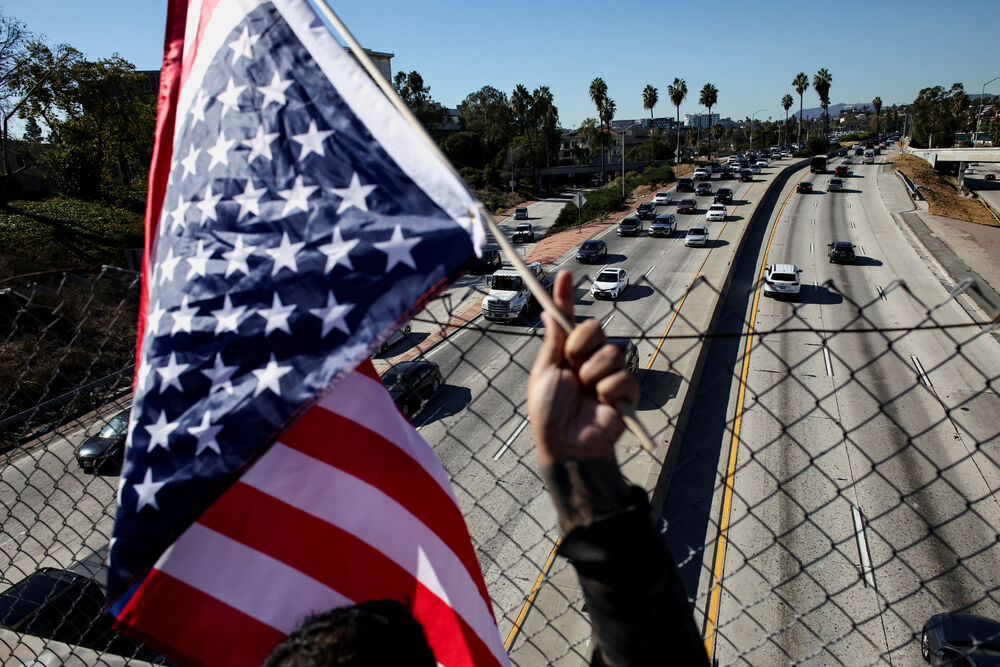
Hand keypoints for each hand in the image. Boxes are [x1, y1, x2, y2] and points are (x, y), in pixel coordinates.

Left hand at [527, 270, 638, 467]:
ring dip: (592, 373)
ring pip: (610, 351)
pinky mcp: (625, 392)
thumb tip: (547, 313)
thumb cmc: (549, 413)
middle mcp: (589, 359)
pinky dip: (608, 391)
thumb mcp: (545, 372)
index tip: (564, 274)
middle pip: (596, 327)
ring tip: (585, 392)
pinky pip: (622, 376)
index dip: (566, 296)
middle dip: (581, 344)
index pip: (570, 318)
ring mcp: (609, 374)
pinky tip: (602, 404)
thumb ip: (553, 342)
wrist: (566, 444)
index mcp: (567, 353)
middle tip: (572, 364)